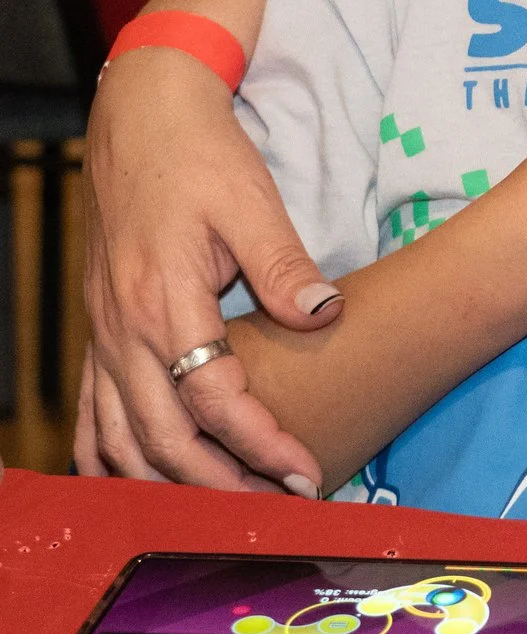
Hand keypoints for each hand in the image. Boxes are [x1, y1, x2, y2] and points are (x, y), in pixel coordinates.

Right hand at [79, 49, 329, 491]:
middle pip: (162, 439)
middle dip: (219, 484)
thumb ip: (284, 266)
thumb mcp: (252, 203)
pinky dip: (116, 459)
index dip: (259, 443)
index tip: (304, 472)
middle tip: (276, 508)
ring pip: (120, 440)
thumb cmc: (201, 160)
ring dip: (168, 483)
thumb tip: (324, 314)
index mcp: (163, 303)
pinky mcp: (99, 335)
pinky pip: (94, 417)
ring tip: (222, 509)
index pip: (213, 400)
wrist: (142, 125)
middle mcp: (122, 332)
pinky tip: (145, 482)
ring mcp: (102, 337)